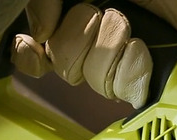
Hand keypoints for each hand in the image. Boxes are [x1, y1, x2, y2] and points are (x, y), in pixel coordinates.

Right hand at [12, 1, 152, 108]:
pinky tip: (144, 51)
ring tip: (134, 29)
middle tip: (108, 13)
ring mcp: (121, 59)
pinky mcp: (147, 79)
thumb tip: (37, 34)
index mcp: (79, 11)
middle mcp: (95, 37)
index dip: (30, 53)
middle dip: (79, 39)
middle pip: (60, 63)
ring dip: (110, 50)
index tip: (36, 44)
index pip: (37, 46)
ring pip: (88, 79)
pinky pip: (120, 91)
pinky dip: (130, 70)